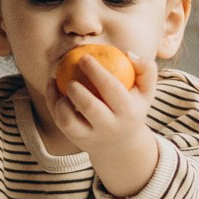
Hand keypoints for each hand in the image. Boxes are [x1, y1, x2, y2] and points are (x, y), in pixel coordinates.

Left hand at [48, 52, 162, 197]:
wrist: (121, 145)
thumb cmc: (132, 107)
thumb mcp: (146, 91)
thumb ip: (146, 69)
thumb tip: (128, 54)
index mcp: (128, 112)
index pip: (111, 88)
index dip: (96, 71)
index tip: (84, 57)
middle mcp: (110, 127)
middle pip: (89, 107)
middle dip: (76, 88)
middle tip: (71, 71)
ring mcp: (91, 136)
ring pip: (68, 120)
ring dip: (61, 100)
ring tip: (65, 84)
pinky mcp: (76, 140)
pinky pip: (59, 121)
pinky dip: (52, 103)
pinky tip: (52, 85)